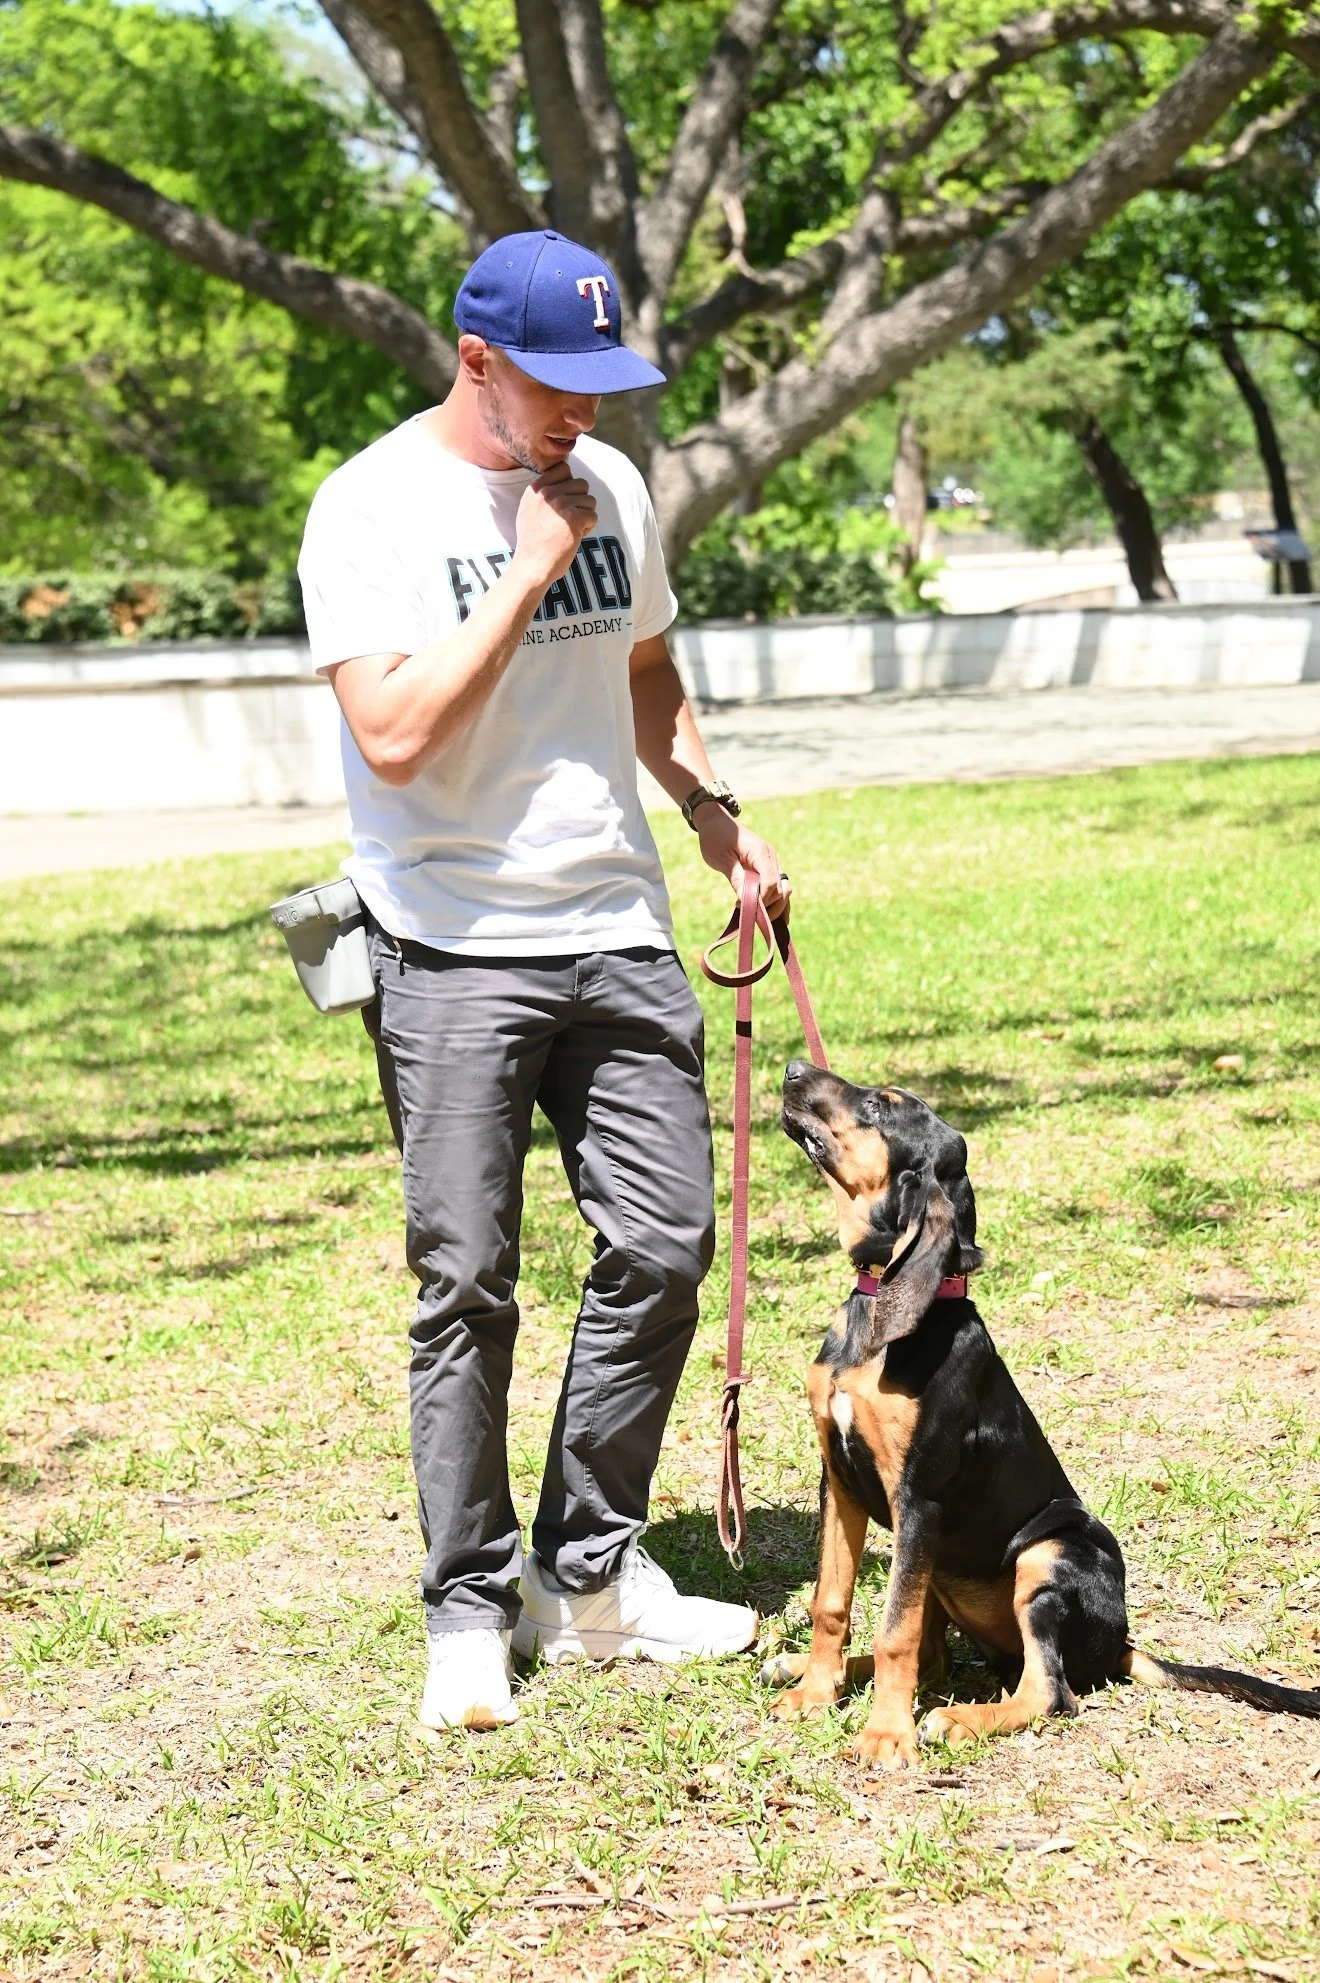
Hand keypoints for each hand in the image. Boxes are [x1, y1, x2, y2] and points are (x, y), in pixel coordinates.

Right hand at [513, 462, 596, 585]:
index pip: (563, 469)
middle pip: (581, 484)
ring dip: (585, 515)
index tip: (565, 501)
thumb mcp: (528, 509)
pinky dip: (588, 528)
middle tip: (570, 519)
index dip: (570, 484)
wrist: (532, 565)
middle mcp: (548, 493)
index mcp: (536, 489)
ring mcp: (561, 504)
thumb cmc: (532, 542)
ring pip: (590, 500)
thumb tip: (564, 476)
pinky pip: (593, 516)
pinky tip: (576, 537)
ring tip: (572, 529)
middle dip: (581, 502)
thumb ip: (543, 492)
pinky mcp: (574, 518)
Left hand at [695, 804, 790, 918]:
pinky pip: (778, 887)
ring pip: (784, 890)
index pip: (770, 883)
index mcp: (761, 853)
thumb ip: (736, 878)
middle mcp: (771, 858)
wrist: (716, 821)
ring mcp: (772, 862)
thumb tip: (745, 900)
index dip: (760, 899)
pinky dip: (777, 901)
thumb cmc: (715, 837)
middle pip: (781, 889)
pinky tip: (775, 917)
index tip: (742, 906)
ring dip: (774, 906)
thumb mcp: (721, 858)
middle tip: (746, 912)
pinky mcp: (767, 867)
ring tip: (756, 916)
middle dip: (767, 906)